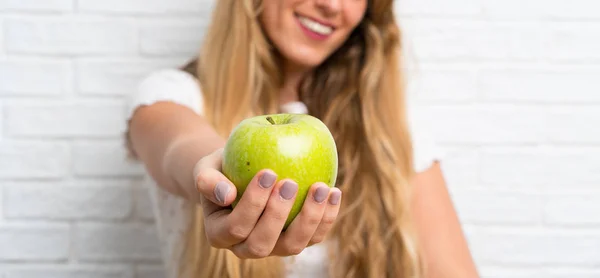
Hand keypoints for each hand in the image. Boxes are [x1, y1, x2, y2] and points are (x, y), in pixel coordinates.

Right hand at [192, 148, 342, 258]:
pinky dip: (327, 216)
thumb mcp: (206, 168)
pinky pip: (314, 236)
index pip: (236, 227)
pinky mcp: (296, 239)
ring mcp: (274, 246)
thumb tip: (227, 194)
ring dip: (309, 219)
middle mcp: (245, 247)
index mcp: (220, 234)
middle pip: (262, 245)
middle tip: (290, 182)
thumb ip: (208, 180)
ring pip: (293, 246)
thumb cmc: (222, 168)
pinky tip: (334, 191)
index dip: (253, 204)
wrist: (240, 174)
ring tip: (320, 187)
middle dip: (279, 215)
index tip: (268, 172)